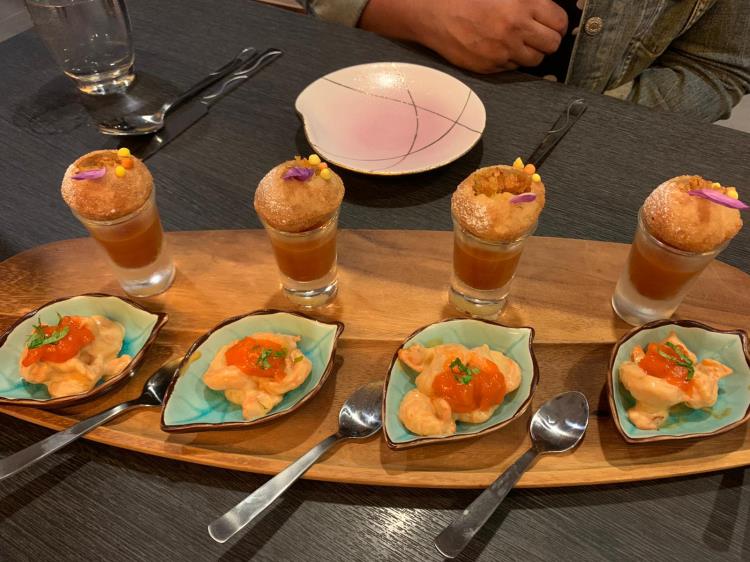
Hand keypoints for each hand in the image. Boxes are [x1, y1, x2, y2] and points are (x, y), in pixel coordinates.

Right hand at [360, 0, 567, 72]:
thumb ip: (527, 2)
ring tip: (518, 43)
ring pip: (535, 60)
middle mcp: (515, 29)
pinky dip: (510, 60)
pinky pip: (512, 68)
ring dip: (530, 53)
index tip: (552, 25)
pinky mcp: (491, 66)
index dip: (557, 24)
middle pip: (551, 44)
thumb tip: (546, 13)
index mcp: (522, 5)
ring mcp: (503, 51)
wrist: (436, 16)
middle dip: (547, 40)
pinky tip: (499, 49)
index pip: (559, 22)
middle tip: (537, 36)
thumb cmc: (467, 0)